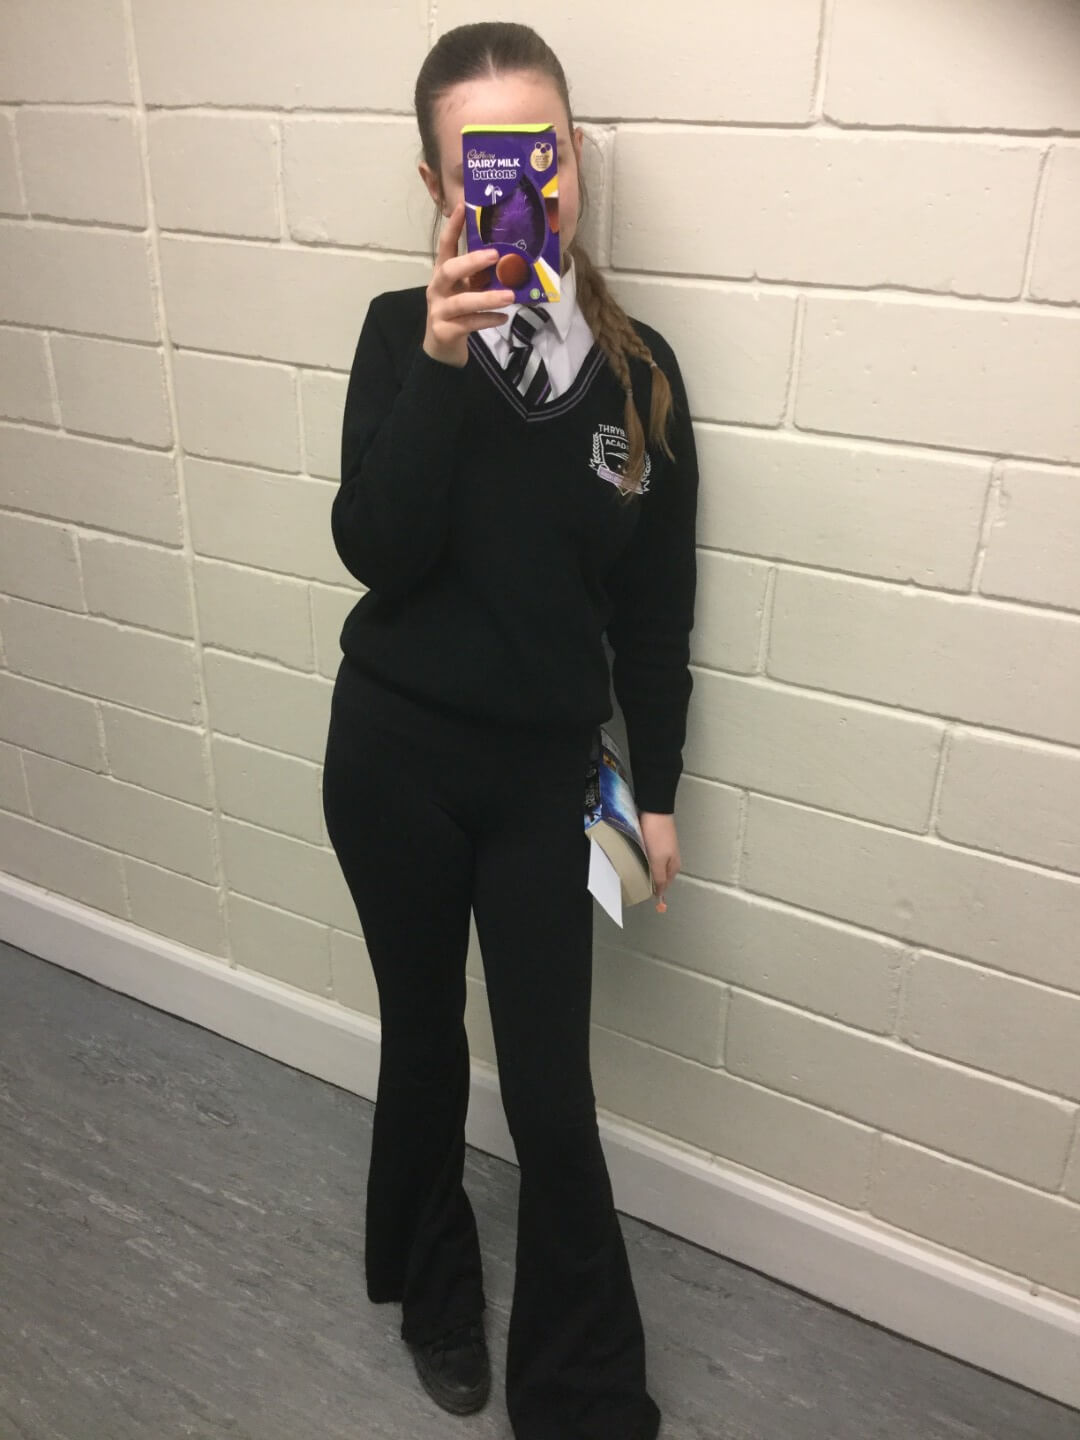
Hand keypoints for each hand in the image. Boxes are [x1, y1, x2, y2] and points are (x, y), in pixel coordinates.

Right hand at [423, 200, 514, 367]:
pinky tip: (503, 318)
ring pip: (462, 301)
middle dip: (472, 261)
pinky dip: (487, 320)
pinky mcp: (444, 331)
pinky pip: (468, 323)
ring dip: (487, 297)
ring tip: (510, 295)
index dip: (453, 226)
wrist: (442, 349)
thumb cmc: (458, 313)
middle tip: (495, 255)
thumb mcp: (467, 289)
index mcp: (442, 273)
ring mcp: (439, 310)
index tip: (464, 206)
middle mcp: (437, 288)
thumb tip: (511, 258)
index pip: (445, 245)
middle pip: (449, 270)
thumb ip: (480, 276)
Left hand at [639, 812, 681, 909]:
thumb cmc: (657, 837)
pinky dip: (645, 860)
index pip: (664, 885)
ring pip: (655, 866)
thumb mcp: (658, 860)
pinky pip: (652, 857)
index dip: (655, 891)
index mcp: (674, 866)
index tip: (642, 893)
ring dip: (647, 870)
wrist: (656, 811)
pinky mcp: (658, 842)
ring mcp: (665, 850)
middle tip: (637, 882)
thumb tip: (660, 895)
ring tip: (636, 872)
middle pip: (660, 876)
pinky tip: (638, 859)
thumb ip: (659, 878)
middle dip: (651, 880)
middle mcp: (671, 860)